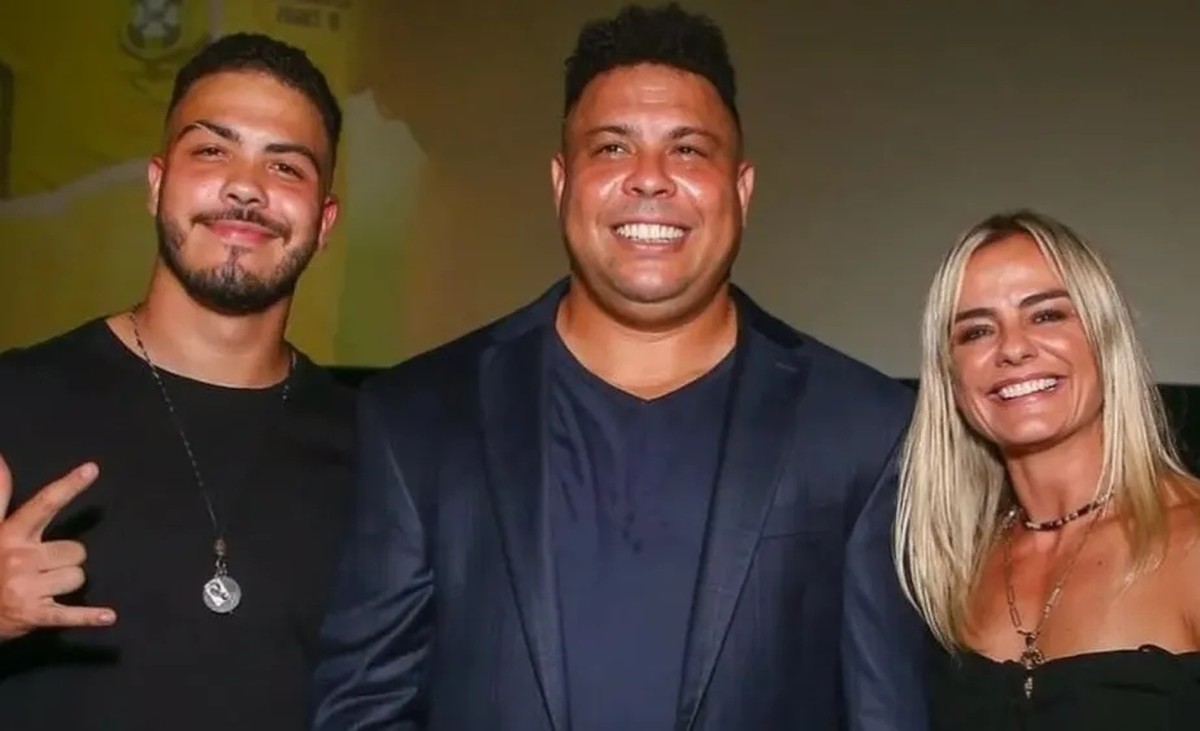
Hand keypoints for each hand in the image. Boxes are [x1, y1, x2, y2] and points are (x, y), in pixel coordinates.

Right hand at [0, 455, 115, 639]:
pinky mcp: (34, 614)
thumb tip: (1, 460)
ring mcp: (26, 588)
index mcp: (11, 535)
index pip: (44, 504)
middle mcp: (20, 558)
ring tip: (41, 588)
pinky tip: (109, 617)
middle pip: (76, 550)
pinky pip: (70, 614)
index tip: (92, 469)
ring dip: (66, 583)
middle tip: (42, 567)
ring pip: (78, 577)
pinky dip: (89, 617)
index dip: (68, 486)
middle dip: (66, 559)